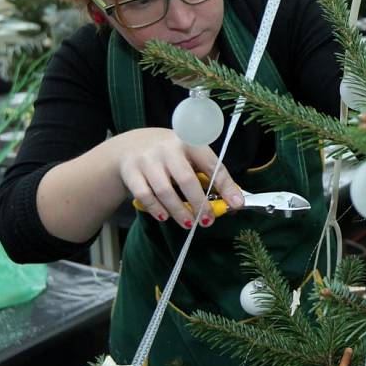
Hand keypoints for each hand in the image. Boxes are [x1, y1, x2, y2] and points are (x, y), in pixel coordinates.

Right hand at [114, 128, 242, 227]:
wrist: (129, 146)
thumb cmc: (169, 155)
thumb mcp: (190, 157)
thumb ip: (209, 175)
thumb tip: (233, 200)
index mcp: (190, 142)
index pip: (212, 165)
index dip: (226, 186)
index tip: (236, 203)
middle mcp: (168, 148)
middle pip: (187, 180)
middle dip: (200, 204)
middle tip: (207, 221)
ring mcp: (147, 159)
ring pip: (164, 191)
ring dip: (178, 211)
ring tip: (189, 223)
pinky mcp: (130, 171)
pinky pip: (145, 196)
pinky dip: (156, 209)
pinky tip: (164, 216)